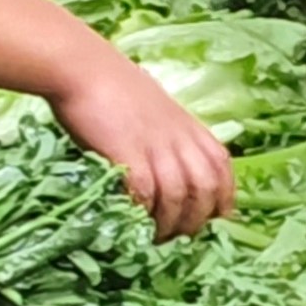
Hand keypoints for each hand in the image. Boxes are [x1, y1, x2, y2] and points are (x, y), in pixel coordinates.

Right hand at [52, 47, 235, 238]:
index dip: (222, 199)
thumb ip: (169, 137)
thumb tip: (170, 169)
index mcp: (190, 127)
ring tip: (155, 237)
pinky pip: (146, 193)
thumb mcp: (155, 110)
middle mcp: (179, 138)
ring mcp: (156, 146)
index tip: (212, 220)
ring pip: (179, 198)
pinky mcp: (129, 153)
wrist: (82, 67)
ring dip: (169, 224)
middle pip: (206, 189)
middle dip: (196, 220)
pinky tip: (134, 221)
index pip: (222, 168)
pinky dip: (144, 213)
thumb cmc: (112, 87)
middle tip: (178, 236)